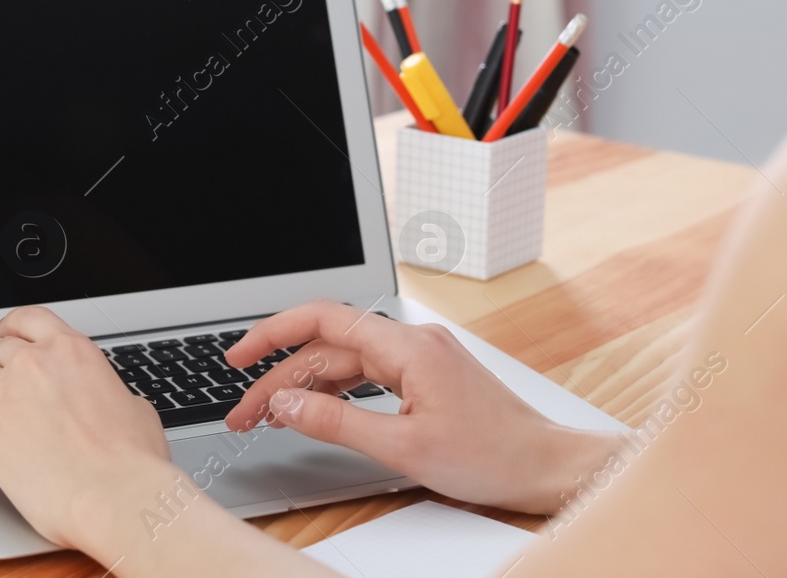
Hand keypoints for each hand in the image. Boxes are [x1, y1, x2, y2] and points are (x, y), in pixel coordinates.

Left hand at [0, 306, 175, 550]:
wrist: (116, 496)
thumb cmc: (132, 461)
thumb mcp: (135, 408)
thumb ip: (109, 393)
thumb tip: (107, 400)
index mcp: (73, 352)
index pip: (30, 320)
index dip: (14, 326)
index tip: (9, 333)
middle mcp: (35, 365)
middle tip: (3, 385)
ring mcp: (5, 396)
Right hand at [223, 300, 617, 513]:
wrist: (547, 467)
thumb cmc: (492, 457)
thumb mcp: (402, 446)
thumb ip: (336, 421)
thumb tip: (285, 403)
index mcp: (407, 346)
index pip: (322, 320)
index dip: (272, 334)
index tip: (238, 357)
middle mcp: (412, 341)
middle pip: (328, 346)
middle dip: (280, 377)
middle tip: (246, 415)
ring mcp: (421, 356)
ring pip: (345, 361)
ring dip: (304, 386)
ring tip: (270, 418)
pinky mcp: (427, 375)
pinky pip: (368, 373)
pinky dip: (335, 391)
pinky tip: (315, 410)